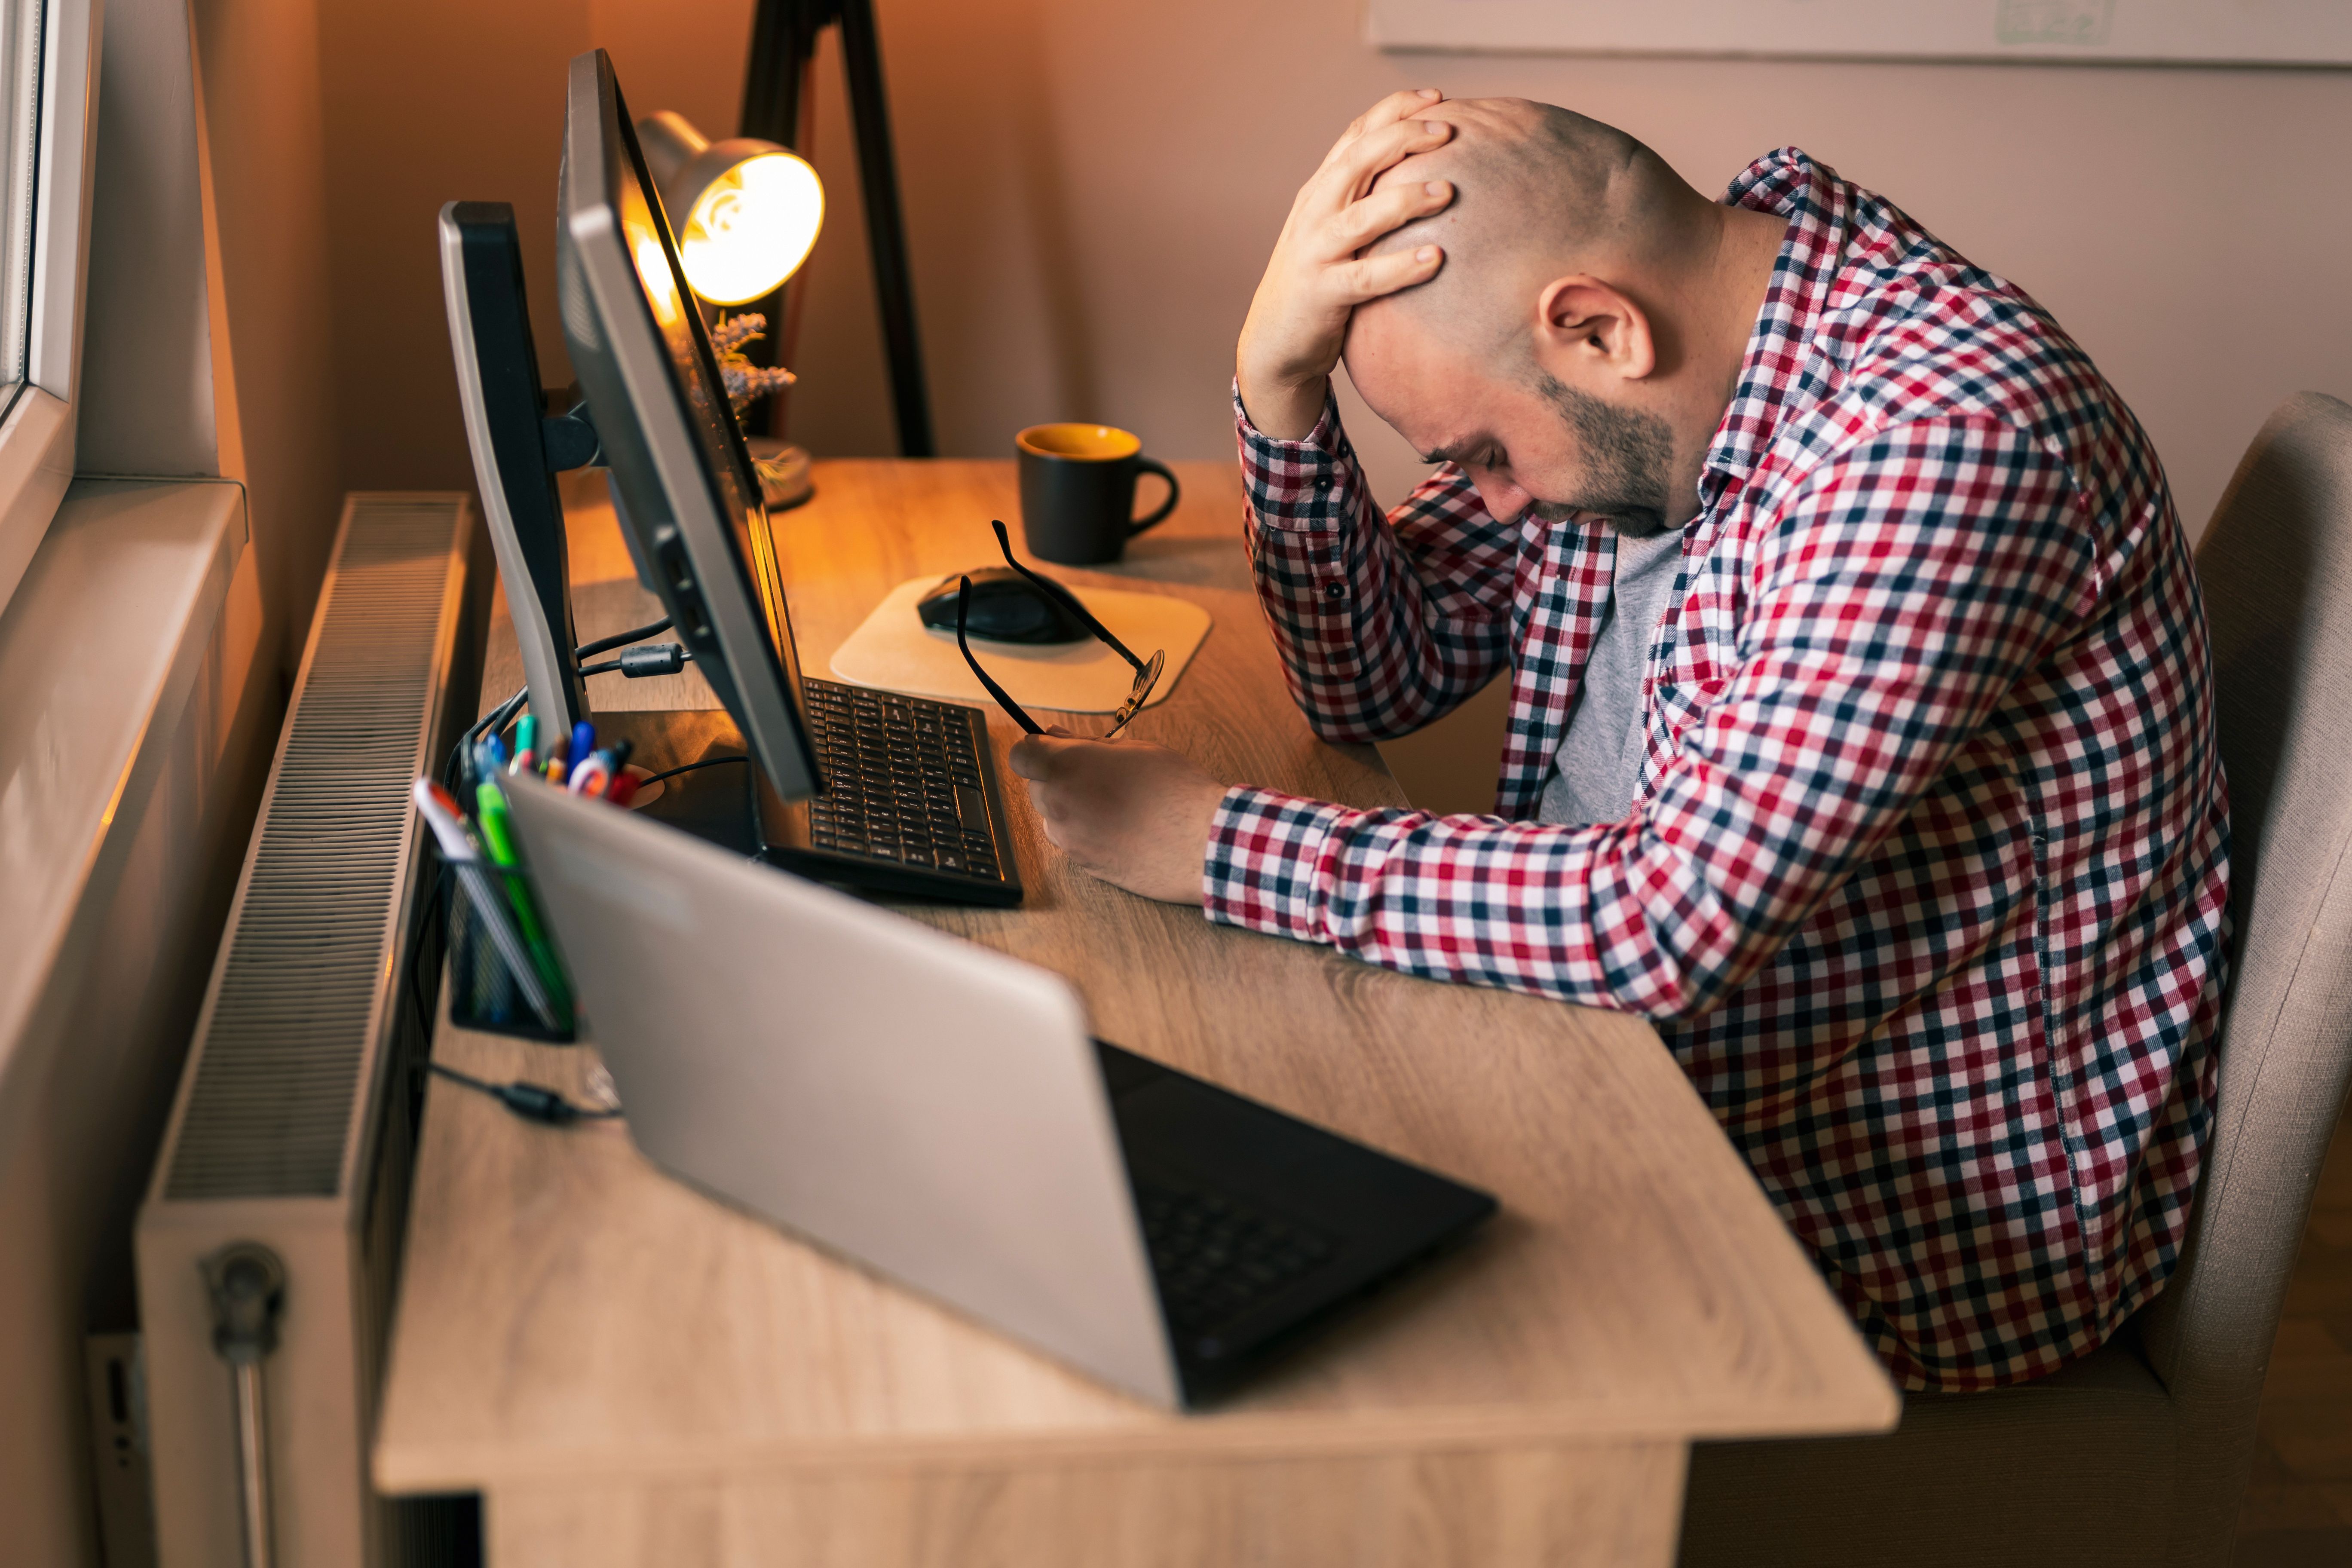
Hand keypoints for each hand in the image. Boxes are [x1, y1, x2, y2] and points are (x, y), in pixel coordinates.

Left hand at [1007, 731, 1229, 905]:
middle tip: (1099, 777)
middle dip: (1058, 780)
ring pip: (1054, 818)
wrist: (1201, 840)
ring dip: (1072, 809)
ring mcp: (1069, 839)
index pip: (1020, 756)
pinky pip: (1073, 842)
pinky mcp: (1084, 864)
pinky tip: (1122, 829)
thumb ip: (1086, 743)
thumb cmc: (1174, 787)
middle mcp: (1058, 804)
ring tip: (1115, 805)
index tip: (1054, 751)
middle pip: (1037, 788)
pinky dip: (1088, 834)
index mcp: (1066, 767)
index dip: (1036, 752)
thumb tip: (1056, 737)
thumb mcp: (1133, 749)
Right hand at [1236, 89, 1456, 440]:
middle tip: (1447, 131)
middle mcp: (1314, 213)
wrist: (1273, 342)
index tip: (1437, 98)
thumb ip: (1368, 199)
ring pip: (1361, 216)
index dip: (1394, 109)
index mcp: (1320, 190)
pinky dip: (1400, 266)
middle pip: (1356, 160)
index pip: (1356, 135)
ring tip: (1447, 191)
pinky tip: (1435, 258)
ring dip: (1405, 199)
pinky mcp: (1321, 294)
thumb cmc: (1319, 281)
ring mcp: (1314, 252)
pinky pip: (1365, 277)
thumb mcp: (1337, 229)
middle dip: (1402, 138)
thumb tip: (1429, 170)